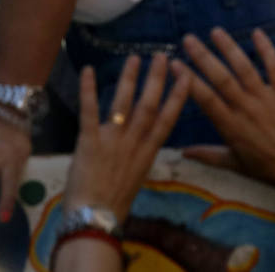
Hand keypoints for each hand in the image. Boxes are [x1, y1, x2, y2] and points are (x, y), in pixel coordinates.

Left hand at [63, 54, 189, 223]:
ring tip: (134, 58)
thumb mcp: (138, 178)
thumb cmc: (116, 204)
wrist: (94, 219)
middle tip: (161, 56)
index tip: (186, 76)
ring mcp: (112, 140)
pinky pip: (90, 112)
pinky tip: (88, 70)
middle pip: (149, 105)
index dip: (178, 96)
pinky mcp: (89, 141)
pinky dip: (88, 90)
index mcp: (148, 152)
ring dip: (130, 79)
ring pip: (124, 104)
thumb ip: (140, 156)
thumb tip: (144, 144)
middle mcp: (134, 142)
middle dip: (156, 79)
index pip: (167, 119)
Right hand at [180, 28, 274, 194]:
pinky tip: (257, 33)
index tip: (174, 63)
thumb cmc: (267, 168)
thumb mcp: (234, 164)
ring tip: (215, 31)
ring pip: (245, 69)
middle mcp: (247, 110)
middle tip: (189, 38)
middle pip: (221, 79)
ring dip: (230, 48)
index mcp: (231, 127)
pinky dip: (267, 50)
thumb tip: (181, 153)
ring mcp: (267, 100)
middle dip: (203, 57)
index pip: (205, 99)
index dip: (188, 80)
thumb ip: (207, 155)